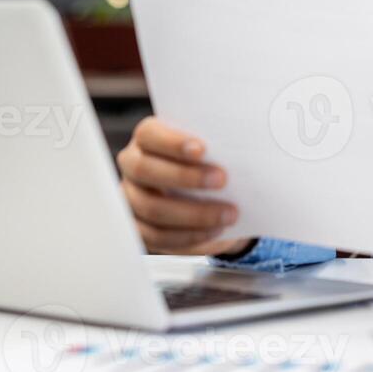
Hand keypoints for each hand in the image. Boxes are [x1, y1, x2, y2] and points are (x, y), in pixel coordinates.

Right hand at [116, 117, 253, 257]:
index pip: (149, 134)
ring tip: (228, 214)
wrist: (206, 195)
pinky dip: (189, 236)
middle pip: (146, 170)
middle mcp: (132, 164)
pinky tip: (214, 231)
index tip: (202, 149)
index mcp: (147, 137)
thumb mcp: (211, 149)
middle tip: (222, 180)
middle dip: (185, 177)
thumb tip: (242, 149)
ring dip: (194, 214)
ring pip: (152, 208)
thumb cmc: (208, 163)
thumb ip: (215, 146)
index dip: (173, 143)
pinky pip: (157, 237)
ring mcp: (131, 197)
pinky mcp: (138, 228)